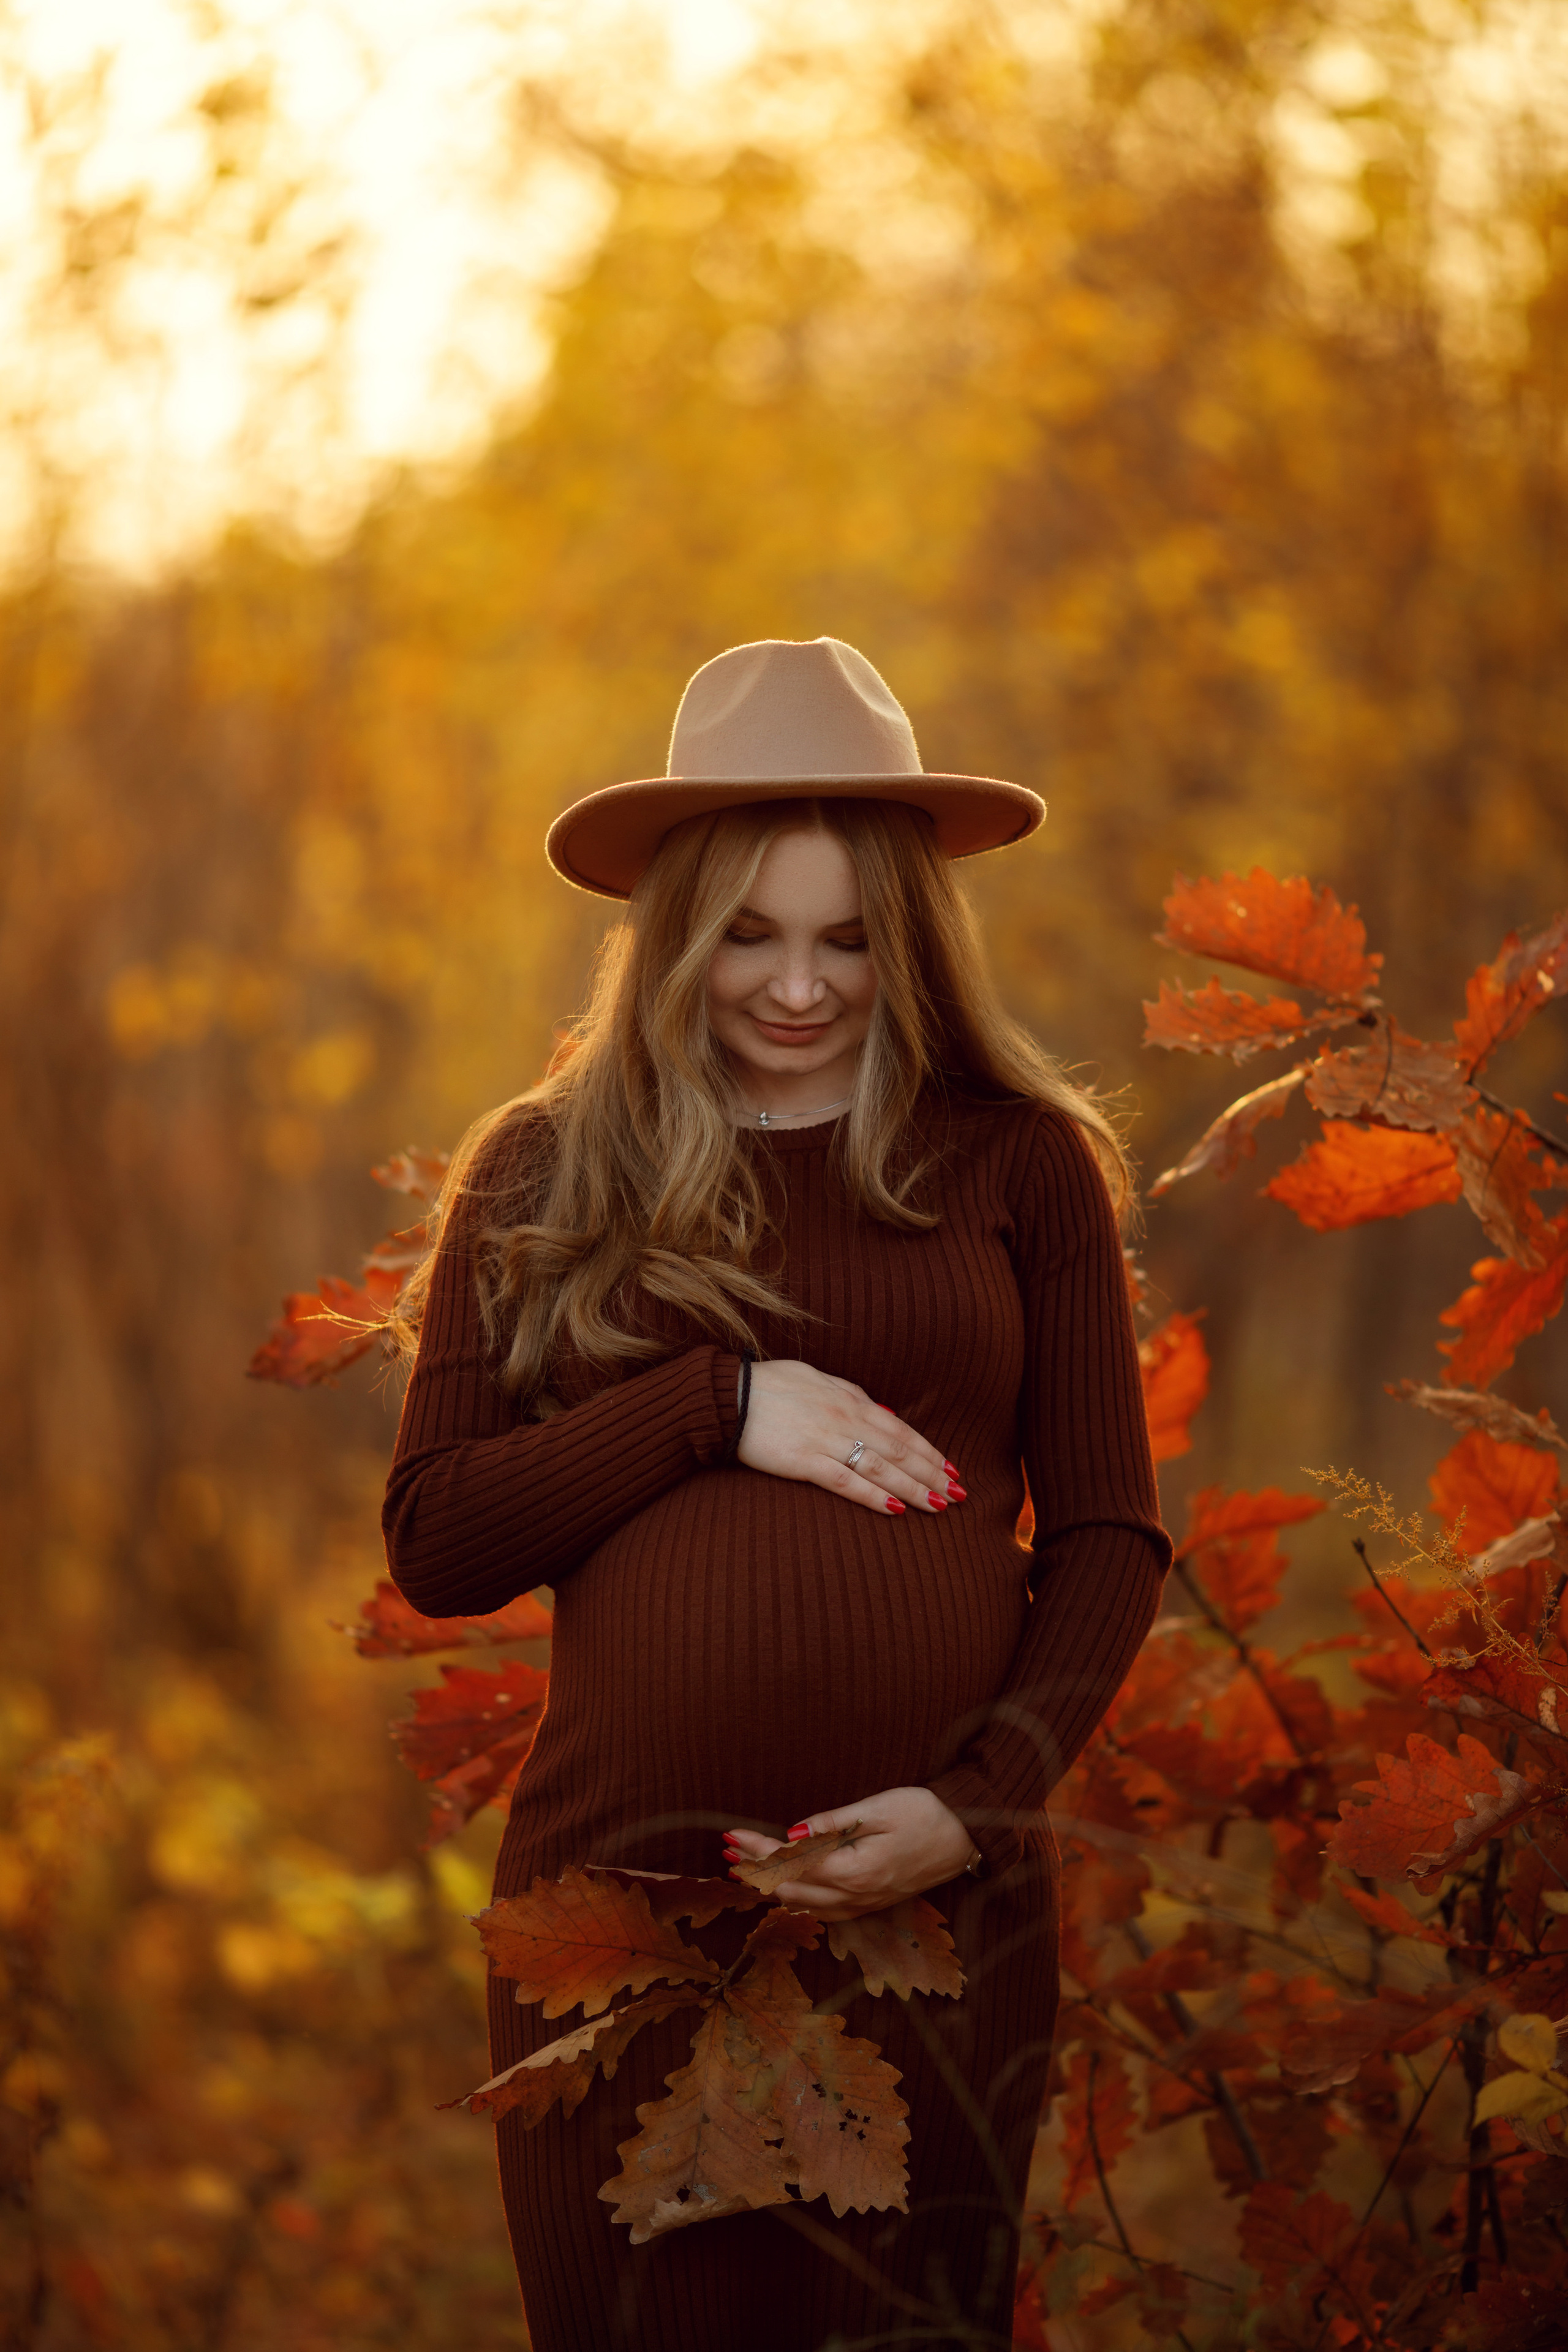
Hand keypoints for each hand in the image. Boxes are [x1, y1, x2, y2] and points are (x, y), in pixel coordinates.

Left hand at [722, 1787, 976, 1919]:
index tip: (730, 1836)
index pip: (791, 1864)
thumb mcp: (878, 1809)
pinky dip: (798, 1897)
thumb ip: (832, 1824)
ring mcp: (864, 1905)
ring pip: (804, 1904)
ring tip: (744, 1868)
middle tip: (726, 1851)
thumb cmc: (925, 1814)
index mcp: (854, 1872)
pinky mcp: (872, 1903)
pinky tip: (786, 1888)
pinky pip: (824, 1909)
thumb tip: (792, 1833)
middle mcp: (856, 1897)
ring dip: (771, 1886)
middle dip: (755, 1869)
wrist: (967, 1836)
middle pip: (790, 1889)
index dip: (757, 1850)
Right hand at [737, 1361, 961, 1517]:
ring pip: (880, 1468)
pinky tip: (895, 1510)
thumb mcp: (818, 1380)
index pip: (900, 1430)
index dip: (929, 1451)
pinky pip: (845, 1481)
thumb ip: (851, 1395)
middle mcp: (844, 1418)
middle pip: (899, 1451)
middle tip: (959, 1494)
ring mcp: (825, 1439)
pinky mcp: (803, 1461)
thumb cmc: (771, 1386)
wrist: (729, 1396)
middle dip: (932, 1473)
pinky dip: (873, 1496)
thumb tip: (885, 1414)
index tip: (951, 1469)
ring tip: (938, 1505)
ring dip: (913, 1488)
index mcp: (849, 1399)